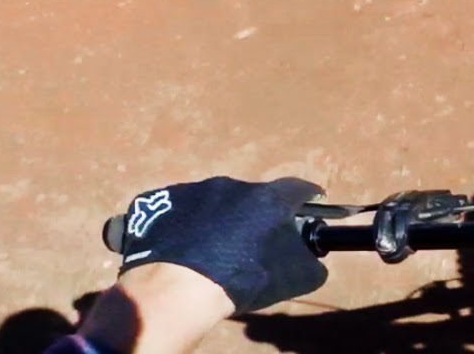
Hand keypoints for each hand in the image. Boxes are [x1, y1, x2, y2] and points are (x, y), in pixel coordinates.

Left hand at [114, 176, 327, 314]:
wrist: (180, 287)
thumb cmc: (246, 278)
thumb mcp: (296, 276)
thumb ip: (312, 260)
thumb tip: (313, 257)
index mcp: (269, 198)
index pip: (298, 188)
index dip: (307, 198)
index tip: (309, 207)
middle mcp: (233, 185)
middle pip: (253, 197)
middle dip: (256, 215)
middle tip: (252, 242)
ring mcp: (194, 190)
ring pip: (215, 202)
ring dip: (218, 219)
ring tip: (211, 249)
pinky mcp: (161, 202)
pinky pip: (180, 210)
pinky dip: (186, 226)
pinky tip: (183, 249)